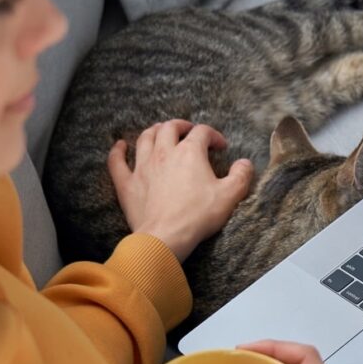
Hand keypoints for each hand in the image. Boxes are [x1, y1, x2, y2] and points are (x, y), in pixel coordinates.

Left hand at [108, 120, 253, 261]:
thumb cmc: (198, 216)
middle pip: (170, 128)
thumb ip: (241, 176)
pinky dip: (118, 151)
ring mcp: (143, 167)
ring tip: (160, 132)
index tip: (220, 146)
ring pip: (145, 138)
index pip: (202, 132)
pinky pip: (117, 162)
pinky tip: (120, 146)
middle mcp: (164, 153)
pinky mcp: (127, 184)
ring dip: (154, 131)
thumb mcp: (230, 196)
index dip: (213, 136)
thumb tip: (245, 163)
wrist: (166, 237)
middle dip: (181, 126)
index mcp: (190, 152)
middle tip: (189, 132)